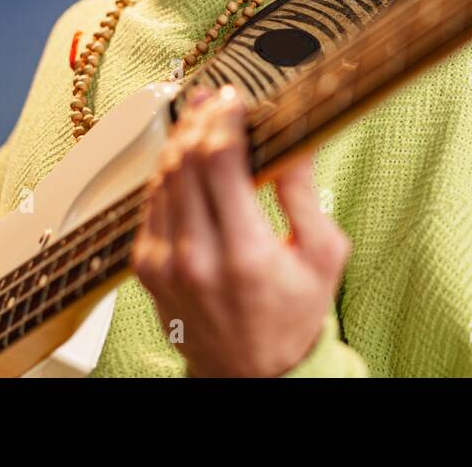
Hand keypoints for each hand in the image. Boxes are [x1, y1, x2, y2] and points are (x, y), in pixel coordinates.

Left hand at [131, 83, 350, 376]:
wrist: (250, 374)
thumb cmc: (293, 315)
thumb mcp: (322, 256)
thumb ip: (304, 194)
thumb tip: (295, 139)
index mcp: (245, 253)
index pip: (220, 163)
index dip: (225, 119)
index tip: (237, 98)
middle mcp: (197, 257)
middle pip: (185, 162)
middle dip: (201, 120)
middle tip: (217, 98)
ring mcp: (165, 262)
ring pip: (163, 177)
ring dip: (180, 139)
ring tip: (200, 115)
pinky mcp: (148, 267)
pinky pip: (150, 203)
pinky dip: (167, 172)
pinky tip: (184, 156)